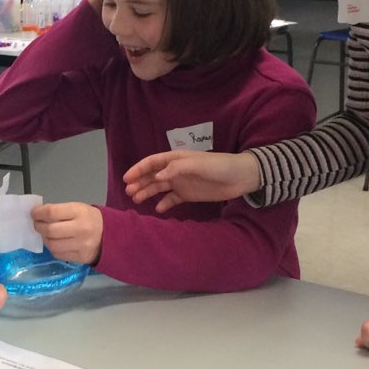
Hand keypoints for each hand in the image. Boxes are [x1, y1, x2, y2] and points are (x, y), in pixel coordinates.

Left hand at [32, 202, 102, 264]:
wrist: (112, 236)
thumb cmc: (91, 219)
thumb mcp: (78, 208)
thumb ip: (59, 211)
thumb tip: (38, 214)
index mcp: (80, 212)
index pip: (52, 212)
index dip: (38, 213)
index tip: (34, 213)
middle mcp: (81, 229)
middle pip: (50, 230)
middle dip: (38, 226)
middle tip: (37, 224)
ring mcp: (81, 245)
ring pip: (52, 244)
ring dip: (44, 239)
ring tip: (45, 234)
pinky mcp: (80, 258)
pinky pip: (58, 254)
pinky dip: (52, 248)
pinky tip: (54, 242)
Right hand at [123, 150, 260, 212]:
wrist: (241, 177)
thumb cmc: (219, 166)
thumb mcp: (198, 164)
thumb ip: (176, 169)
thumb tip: (157, 177)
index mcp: (176, 159)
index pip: (152, 163)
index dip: (139, 169)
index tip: (127, 178)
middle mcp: (175, 171)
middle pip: (152, 176)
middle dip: (139, 182)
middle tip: (128, 192)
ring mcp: (181, 183)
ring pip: (159, 188)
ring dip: (147, 192)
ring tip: (136, 200)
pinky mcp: (188, 194)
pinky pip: (172, 199)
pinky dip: (164, 203)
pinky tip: (158, 209)